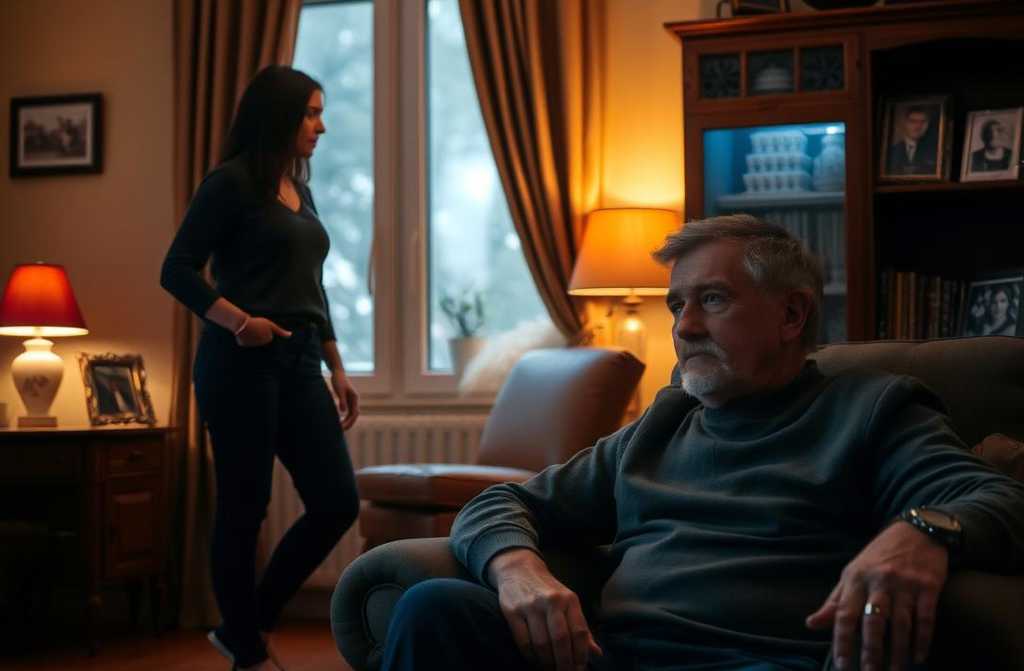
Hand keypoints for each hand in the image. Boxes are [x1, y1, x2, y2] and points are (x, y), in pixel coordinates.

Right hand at [235, 317, 291, 346]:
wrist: (242, 323)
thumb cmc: (257, 322)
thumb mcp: (270, 325)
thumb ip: (280, 332)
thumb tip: (290, 335)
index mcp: (268, 339)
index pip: (268, 335)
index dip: (265, 329)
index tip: (263, 326)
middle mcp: (260, 344)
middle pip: (261, 337)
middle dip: (259, 332)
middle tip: (255, 327)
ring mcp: (251, 345)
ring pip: (252, 338)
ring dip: (251, 334)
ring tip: (249, 329)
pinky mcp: (243, 344)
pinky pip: (244, 340)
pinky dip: (244, 336)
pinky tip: (243, 332)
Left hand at [329, 369, 359, 429]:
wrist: (337, 373)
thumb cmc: (338, 380)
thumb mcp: (339, 390)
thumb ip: (342, 401)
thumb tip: (343, 412)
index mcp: (355, 398)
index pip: (355, 413)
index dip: (350, 421)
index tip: (343, 427)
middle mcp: (355, 400)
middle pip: (354, 415)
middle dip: (349, 423)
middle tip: (341, 431)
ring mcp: (351, 400)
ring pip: (351, 414)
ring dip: (347, 421)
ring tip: (340, 428)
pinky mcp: (347, 400)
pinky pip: (347, 411)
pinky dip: (344, 417)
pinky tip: (338, 421)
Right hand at [488, 549, 601, 669]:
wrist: (519, 569)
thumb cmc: (548, 590)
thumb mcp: (568, 603)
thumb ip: (581, 628)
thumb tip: (596, 653)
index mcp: (569, 599)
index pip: (579, 632)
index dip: (581, 655)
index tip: (580, 670)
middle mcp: (551, 601)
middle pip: (560, 640)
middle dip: (564, 663)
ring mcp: (531, 606)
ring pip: (541, 643)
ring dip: (547, 662)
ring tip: (550, 669)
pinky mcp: (512, 611)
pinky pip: (523, 641)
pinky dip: (530, 656)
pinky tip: (535, 660)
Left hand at [806, 521, 948, 670]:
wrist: (916, 530)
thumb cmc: (879, 556)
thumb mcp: (852, 573)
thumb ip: (835, 601)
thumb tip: (811, 624)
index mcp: (855, 578)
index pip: (844, 614)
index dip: (841, 641)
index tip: (841, 665)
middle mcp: (879, 581)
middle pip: (873, 622)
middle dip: (871, 652)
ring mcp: (905, 583)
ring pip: (900, 624)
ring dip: (899, 651)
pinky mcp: (929, 585)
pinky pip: (926, 618)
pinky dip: (923, 639)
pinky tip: (919, 657)